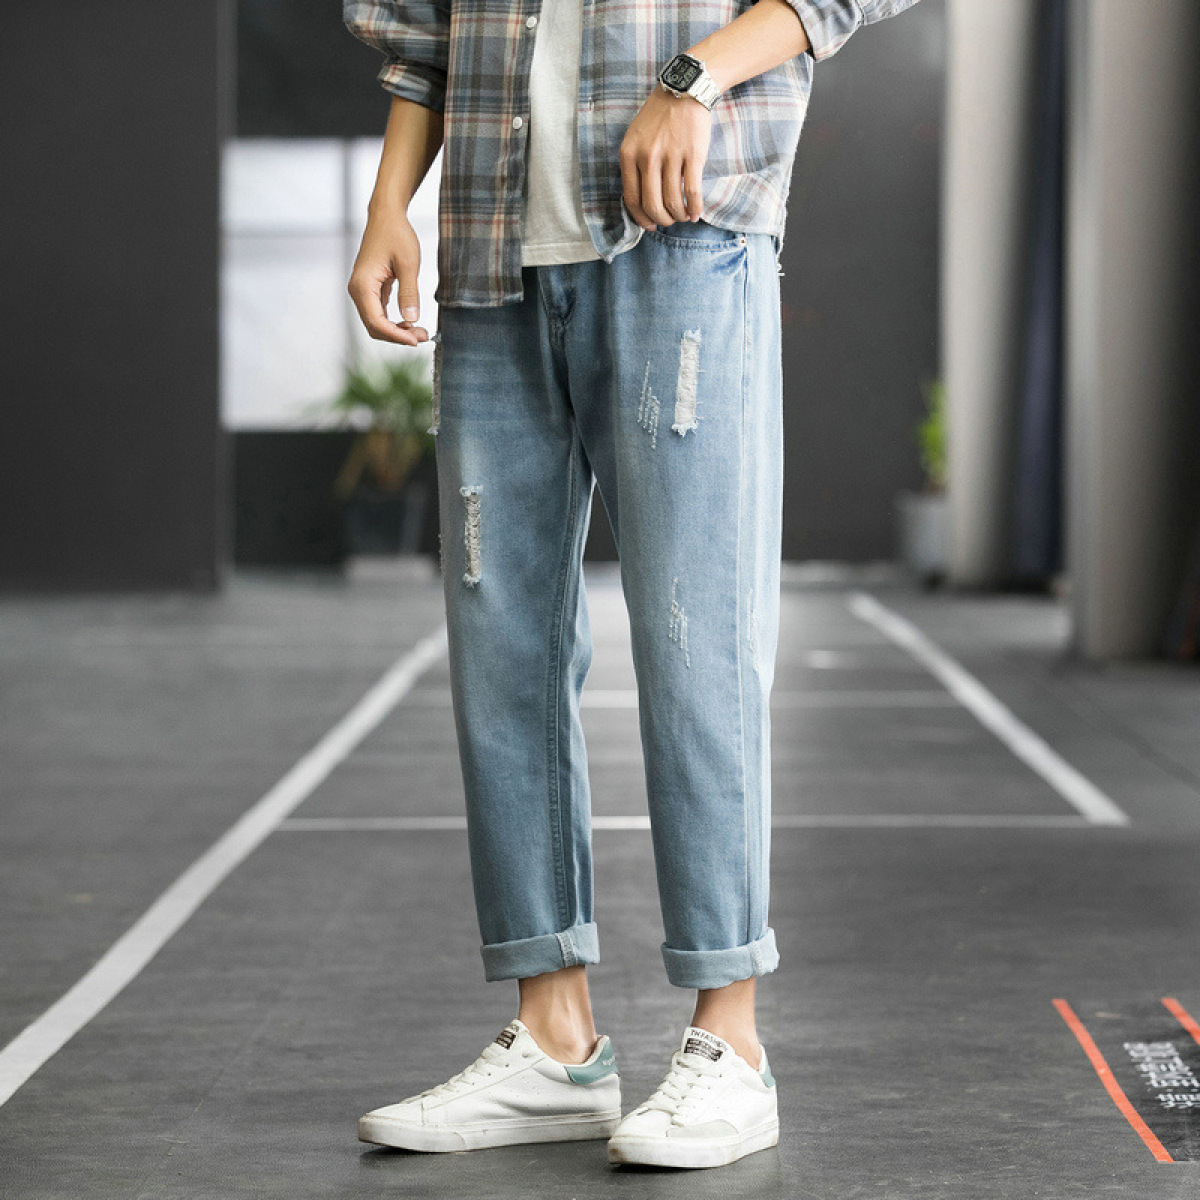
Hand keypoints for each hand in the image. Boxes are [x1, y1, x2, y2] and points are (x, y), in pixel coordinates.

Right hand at [347, 204, 429, 345]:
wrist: (386, 216)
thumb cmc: (396, 234)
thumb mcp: (408, 263)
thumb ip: (409, 293)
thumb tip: (411, 320)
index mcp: (363, 285)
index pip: (376, 321)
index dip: (396, 335)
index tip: (416, 340)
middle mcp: (357, 290)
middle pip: (374, 327)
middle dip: (397, 336)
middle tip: (423, 336)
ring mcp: (362, 291)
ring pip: (376, 322)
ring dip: (396, 330)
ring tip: (419, 331)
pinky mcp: (370, 290)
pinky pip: (379, 313)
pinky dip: (394, 321)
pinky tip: (410, 322)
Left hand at [619, 85, 712, 229]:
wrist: (685, 91)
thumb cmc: (659, 117)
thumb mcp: (635, 137)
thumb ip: (634, 166)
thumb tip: (641, 202)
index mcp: (629, 154)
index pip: (631, 199)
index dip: (641, 218)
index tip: (649, 225)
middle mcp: (647, 157)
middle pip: (652, 205)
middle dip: (661, 220)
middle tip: (668, 221)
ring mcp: (670, 156)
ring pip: (672, 201)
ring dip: (678, 216)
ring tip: (683, 216)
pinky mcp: (693, 155)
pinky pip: (692, 191)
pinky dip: (694, 208)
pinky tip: (695, 213)